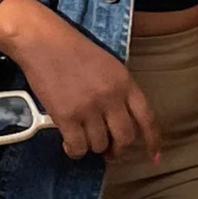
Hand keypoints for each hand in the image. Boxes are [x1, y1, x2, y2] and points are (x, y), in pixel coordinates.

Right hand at [0, 0, 159, 162]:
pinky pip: (77, 148)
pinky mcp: (66, 117)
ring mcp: (89, 108)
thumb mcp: (108, 66)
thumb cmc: (73, 50)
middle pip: (125, 138)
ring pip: (100, 145)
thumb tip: (119, 124)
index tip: (154, 157)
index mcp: (125, 82)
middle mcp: (111, 97)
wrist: (43, 42)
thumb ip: (119, 92)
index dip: (152, 141)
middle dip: (118, 149)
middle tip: (109, 150)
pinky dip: (74, 150)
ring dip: (93, 146)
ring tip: (83, 136)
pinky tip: (69, 142)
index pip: (147, 118)